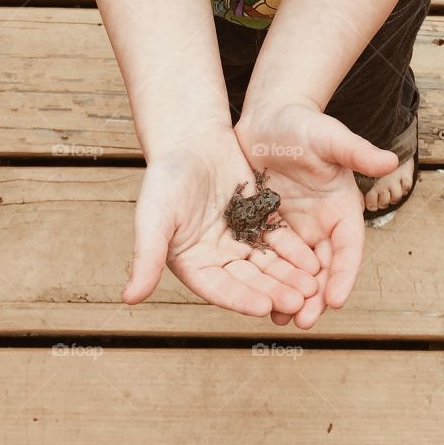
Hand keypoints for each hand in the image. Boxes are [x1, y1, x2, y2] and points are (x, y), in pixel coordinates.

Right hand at [123, 125, 321, 317]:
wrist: (191, 138)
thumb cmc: (166, 176)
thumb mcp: (153, 216)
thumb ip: (146, 257)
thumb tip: (129, 298)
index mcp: (191, 264)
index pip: (219, 289)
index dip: (241, 299)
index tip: (264, 307)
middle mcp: (217, 259)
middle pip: (250, 281)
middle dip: (274, 291)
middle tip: (299, 301)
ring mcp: (240, 241)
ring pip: (269, 264)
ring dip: (289, 277)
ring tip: (311, 286)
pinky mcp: (259, 222)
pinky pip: (280, 241)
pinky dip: (295, 252)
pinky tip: (314, 261)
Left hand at [235, 102, 397, 327]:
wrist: (269, 117)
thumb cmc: (304, 123)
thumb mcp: (330, 136)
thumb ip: (356, 151)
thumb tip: (388, 160)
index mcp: (342, 209)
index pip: (348, 248)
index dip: (344, 274)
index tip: (337, 299)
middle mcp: (321, 224)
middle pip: (322, 268)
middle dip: (315, 296)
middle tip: (304, 321)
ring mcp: (294, 228)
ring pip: (295, 271)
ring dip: (290, 295)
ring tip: (280, 320)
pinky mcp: (267, 226)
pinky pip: (267, 258)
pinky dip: (265, 279)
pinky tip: (254, 298)